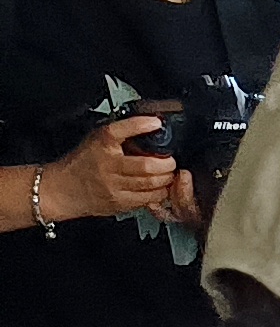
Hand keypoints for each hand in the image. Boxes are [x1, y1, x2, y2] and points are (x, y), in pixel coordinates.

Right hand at [33, 114, 177, 227]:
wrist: (63, 188)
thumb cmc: (82, 162)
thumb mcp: (98, 138)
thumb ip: (123, 131)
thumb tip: (151, 123)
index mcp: (102, 147)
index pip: (118, 132)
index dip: (140, 125)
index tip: (155, 123)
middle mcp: (108, 167)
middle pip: (146, 166)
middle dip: (166, 163)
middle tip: (170, 160)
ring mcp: (114, 188)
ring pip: (151, 184)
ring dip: (166, 178)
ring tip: (166, 173)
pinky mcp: (119, 203)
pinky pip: (148, 199)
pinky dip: (159, 192)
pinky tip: (158, 186)